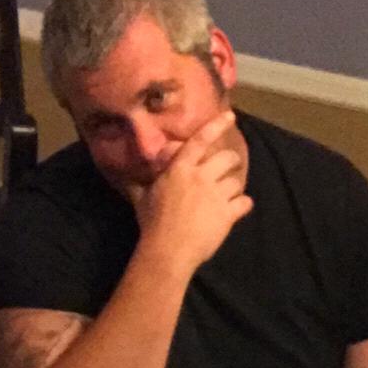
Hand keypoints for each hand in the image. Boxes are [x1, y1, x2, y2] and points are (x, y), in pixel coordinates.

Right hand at [131, 112, 252, 274]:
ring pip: (236, 180)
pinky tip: (239, 208)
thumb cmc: (152, 224)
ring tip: (229, 193)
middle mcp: (201, 177)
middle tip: (229, 166)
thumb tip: (122, 175)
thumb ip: (137, 184)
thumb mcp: (141, 199)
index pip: (200, 140)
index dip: (216, 126)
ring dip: (234, 186)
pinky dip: (243, 204)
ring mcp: (216, 196)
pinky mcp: (227, 215)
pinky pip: (244, 202)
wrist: (168, 251)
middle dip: (231, 160)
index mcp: (180, 169)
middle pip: (226, 157)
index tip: (230, 117)